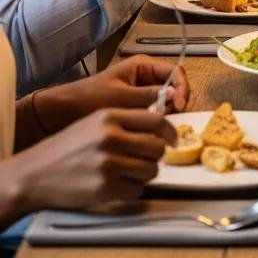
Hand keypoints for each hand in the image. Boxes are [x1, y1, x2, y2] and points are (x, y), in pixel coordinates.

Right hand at [1, 109, 174, 221]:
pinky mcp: (103, 188)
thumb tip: (161, 126)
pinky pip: (137, 190)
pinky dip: (132, 189)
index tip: (172, 139)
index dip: (170, 131)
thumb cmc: (68, 146)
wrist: (34, 173)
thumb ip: (127, 120)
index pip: (157, 120)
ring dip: (144, 173)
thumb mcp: (96, 121)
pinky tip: (118, 184)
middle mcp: (110, 137)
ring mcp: (107, 164)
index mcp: (111, 116)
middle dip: (156, 155)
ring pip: (151, 170)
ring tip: (128, 172)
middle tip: (145, 158)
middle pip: (157, 147)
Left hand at [30, 58, 189, 138]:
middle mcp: (144, 76)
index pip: (175, 71)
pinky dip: (155, 118)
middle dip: (176, 100)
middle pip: (173, 85)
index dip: (182, 87)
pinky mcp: (134, 105)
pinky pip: (153, 109)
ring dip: (166, 111)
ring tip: (158, 125)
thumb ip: (148, 96)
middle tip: (170, 118)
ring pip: (165, 99)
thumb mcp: (120, 97)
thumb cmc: (88, 99)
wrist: (60, 113)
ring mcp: (140, 90)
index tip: (179, 106)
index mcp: (142, 65)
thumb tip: (174, 96)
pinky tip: (149, 129)